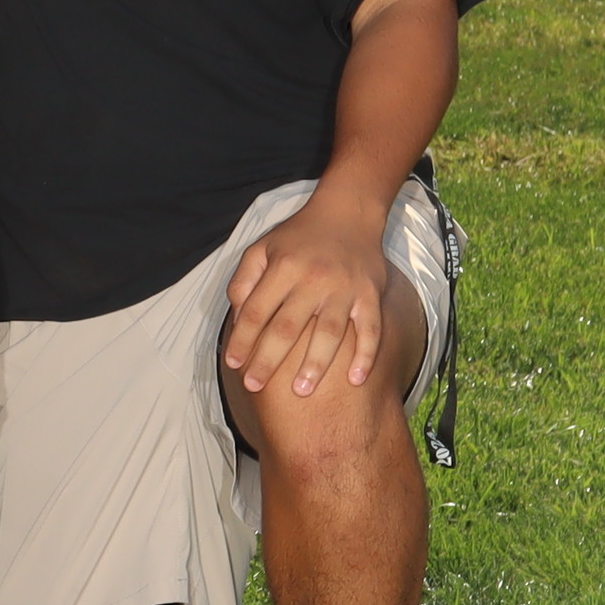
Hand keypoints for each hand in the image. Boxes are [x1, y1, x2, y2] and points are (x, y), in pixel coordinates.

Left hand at [223, 198, 403, 397]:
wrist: (348, 213)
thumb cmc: (298, 236)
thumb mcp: (261, 248)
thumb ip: (244, 281)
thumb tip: (239, 318)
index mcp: (283, 267)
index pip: (257, 311)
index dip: (242, 339)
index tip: (233, 364)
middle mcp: (313, 279)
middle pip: (288, 327)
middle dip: (269, 360)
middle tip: (255, 386)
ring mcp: (345, 288)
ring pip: (330, 332)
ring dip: (315, 364)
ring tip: (301, 391)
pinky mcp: (371, 294)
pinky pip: (371, 329)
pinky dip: (366, 355)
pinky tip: (356, 380)